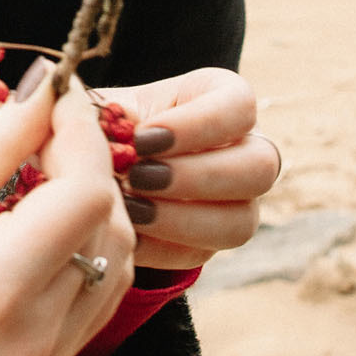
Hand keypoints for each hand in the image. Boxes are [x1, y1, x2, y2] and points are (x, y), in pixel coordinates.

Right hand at [0, 75, 134, 355]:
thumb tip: (42, 90)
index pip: (84, 193)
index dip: (80, 131)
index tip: (55, 93)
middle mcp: (37, 329)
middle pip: (108, 219)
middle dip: (84, 159)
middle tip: (37, 125)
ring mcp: (50, 352)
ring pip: (116, 253)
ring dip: (90, 199)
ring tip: (35, 170)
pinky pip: (102, 286)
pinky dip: (89, 239)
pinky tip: (43, 217)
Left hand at [98, 69, 278, 272]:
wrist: (94, 171)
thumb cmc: (101, 125)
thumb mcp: (103, 106)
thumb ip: (105, 109)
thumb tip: (95, 118)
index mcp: (220, 100)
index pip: (240, 106)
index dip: (198, 125)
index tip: (142, 138)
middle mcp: (243, 150)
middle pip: (262, 167)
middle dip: (196, 177)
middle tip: (138, 178)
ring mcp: (236, 202)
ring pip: (241, 222)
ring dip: (182, 220)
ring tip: (131, 211)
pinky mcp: (210, 243)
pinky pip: (201, 254)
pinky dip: (161, 248)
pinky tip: (126, 234)